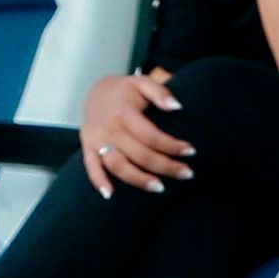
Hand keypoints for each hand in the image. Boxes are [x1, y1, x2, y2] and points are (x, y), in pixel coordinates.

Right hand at [79, 73, 191, 199]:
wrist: (96, 91)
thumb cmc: (125, 90)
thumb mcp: (143, 82)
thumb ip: (160, 92)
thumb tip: (177, 107)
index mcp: (123, 113)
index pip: (150, 135)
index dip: (171, 145)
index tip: (191, 151)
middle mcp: (108, 129)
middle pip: (138, 154)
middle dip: (165, 166)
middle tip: (187, 174)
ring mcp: (96, 140)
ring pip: (117, 165)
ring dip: (138, 179)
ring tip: (160, 188)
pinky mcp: (87, 147)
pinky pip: (91, 167)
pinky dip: (98, 182)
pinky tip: (110, 195)